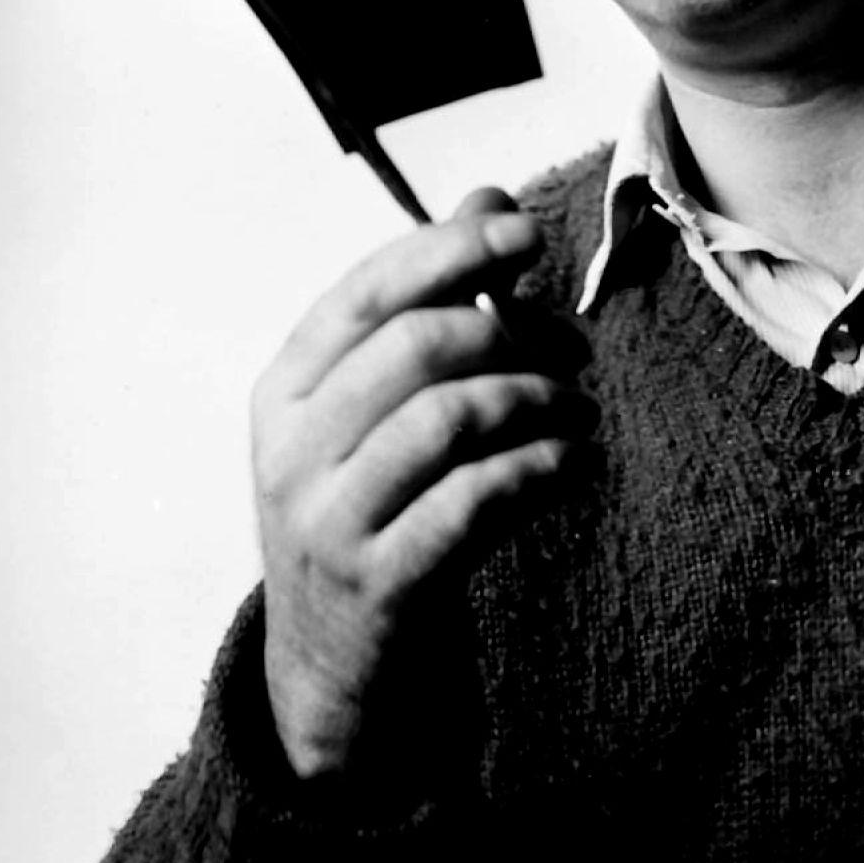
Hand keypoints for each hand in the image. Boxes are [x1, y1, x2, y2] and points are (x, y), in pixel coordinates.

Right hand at [252, 188, 595, 778]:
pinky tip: (574, 462)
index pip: (369, 289)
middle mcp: (292, 448)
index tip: (526, 232)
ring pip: (448, 418)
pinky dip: (540, 468)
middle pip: (416, 345)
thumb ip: (435, 301)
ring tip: (579, 410)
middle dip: (511, 330)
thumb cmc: (372, 507)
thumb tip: (490, 196)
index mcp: (284, 388)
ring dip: (535, 399)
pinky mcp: (378, 584)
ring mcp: (327, 520)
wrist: (333, 666)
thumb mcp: (379, 408)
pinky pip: (474, 502)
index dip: (452, 247)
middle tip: (572, 349)